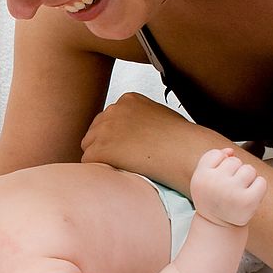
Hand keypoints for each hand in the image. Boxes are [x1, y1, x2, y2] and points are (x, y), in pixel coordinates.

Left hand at [81, 92, 223, 191]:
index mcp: (128, 100)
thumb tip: (132, 134)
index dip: (114, 135)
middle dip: (104, 145)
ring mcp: (105, 129)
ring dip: (100, 157)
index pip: (107, 118)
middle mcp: (113, 110)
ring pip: (89, 146)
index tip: (126, 146)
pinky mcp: (101, 148)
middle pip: (95, 130)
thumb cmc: (180, 140)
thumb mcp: (159, 116)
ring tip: (120, 166)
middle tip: (121, 159)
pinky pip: (88, 161)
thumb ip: (140, 119)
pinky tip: (116, 172)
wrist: (184, 152)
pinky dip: (99, 169)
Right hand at [190, 148, 266, 226]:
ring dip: (248, 178)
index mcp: (201, 176)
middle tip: (228, 187)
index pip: (217, 154)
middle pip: (234, 161)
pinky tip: (248, 196)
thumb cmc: (211, 198)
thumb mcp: (203, 178)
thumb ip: (212, 159)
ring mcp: (232, 192)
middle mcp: (214, 182)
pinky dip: (258, 187)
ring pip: (249, 169)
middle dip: (235, 171)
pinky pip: (261, 181)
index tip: (216, 177)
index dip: (219, 164)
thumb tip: (230, 151)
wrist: (217, 225)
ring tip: (239, 191)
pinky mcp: (248, 201)